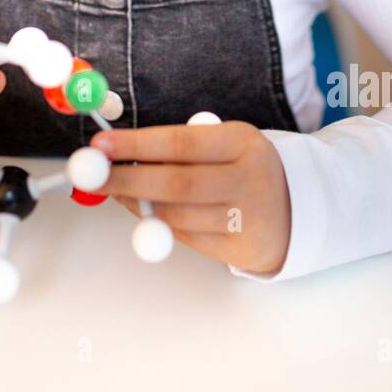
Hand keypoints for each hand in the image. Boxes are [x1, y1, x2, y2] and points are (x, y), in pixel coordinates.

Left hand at [90, 121, 290, 275]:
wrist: (297, 208)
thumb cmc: (244, 168)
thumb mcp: (224, 144)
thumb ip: (180, 147)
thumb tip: (118, 152)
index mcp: (243, 143)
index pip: (181, 143)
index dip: (136, 145)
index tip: (101, 145)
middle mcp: (249, 179)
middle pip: (177, 184)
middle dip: (127, 179)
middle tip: (94, 176)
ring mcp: (246, 218)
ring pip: (177, 216)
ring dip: (137, 204)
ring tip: (116, 190)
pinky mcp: (240, 249)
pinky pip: (186, 237)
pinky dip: (158, 224)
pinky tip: (145, 210)